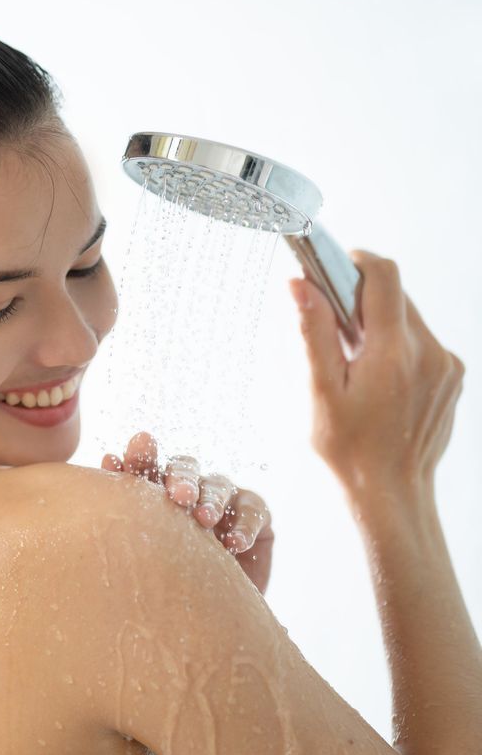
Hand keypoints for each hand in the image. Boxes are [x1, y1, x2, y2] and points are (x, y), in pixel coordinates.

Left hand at [101, 430, 273, 594]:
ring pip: (218, 485)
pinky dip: (244, 525)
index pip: (146, 467)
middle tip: (179, 496)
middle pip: (183, 468)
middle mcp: (190, 488)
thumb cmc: (173, 585)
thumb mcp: (150, 554)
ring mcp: (224, 497)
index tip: (118, 460)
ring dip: (211, 501)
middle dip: (180, 479)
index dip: (136, 460)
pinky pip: (253, 510)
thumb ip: (132, 514)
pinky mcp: (256, 513)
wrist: (214, 616)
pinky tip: (234, 544)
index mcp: (157, 492)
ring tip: (204, 520)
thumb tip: (107, 463)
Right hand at [288, 250, 463, 523]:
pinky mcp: (453, 378)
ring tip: (353, 362)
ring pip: (409, 320)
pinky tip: (377, 380)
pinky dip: (396, 347)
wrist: (393, 493)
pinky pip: (422, 343)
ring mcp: (446, 366)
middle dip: (360, 299)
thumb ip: (314, 333)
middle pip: (396, 297)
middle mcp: (428, 353)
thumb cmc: (349, 449)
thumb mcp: (321, 391)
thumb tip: (300, 285)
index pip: (384, 277)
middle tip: (330, 323)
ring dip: (378, 325)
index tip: (331, 266)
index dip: (357, 261)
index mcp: (392, 353)